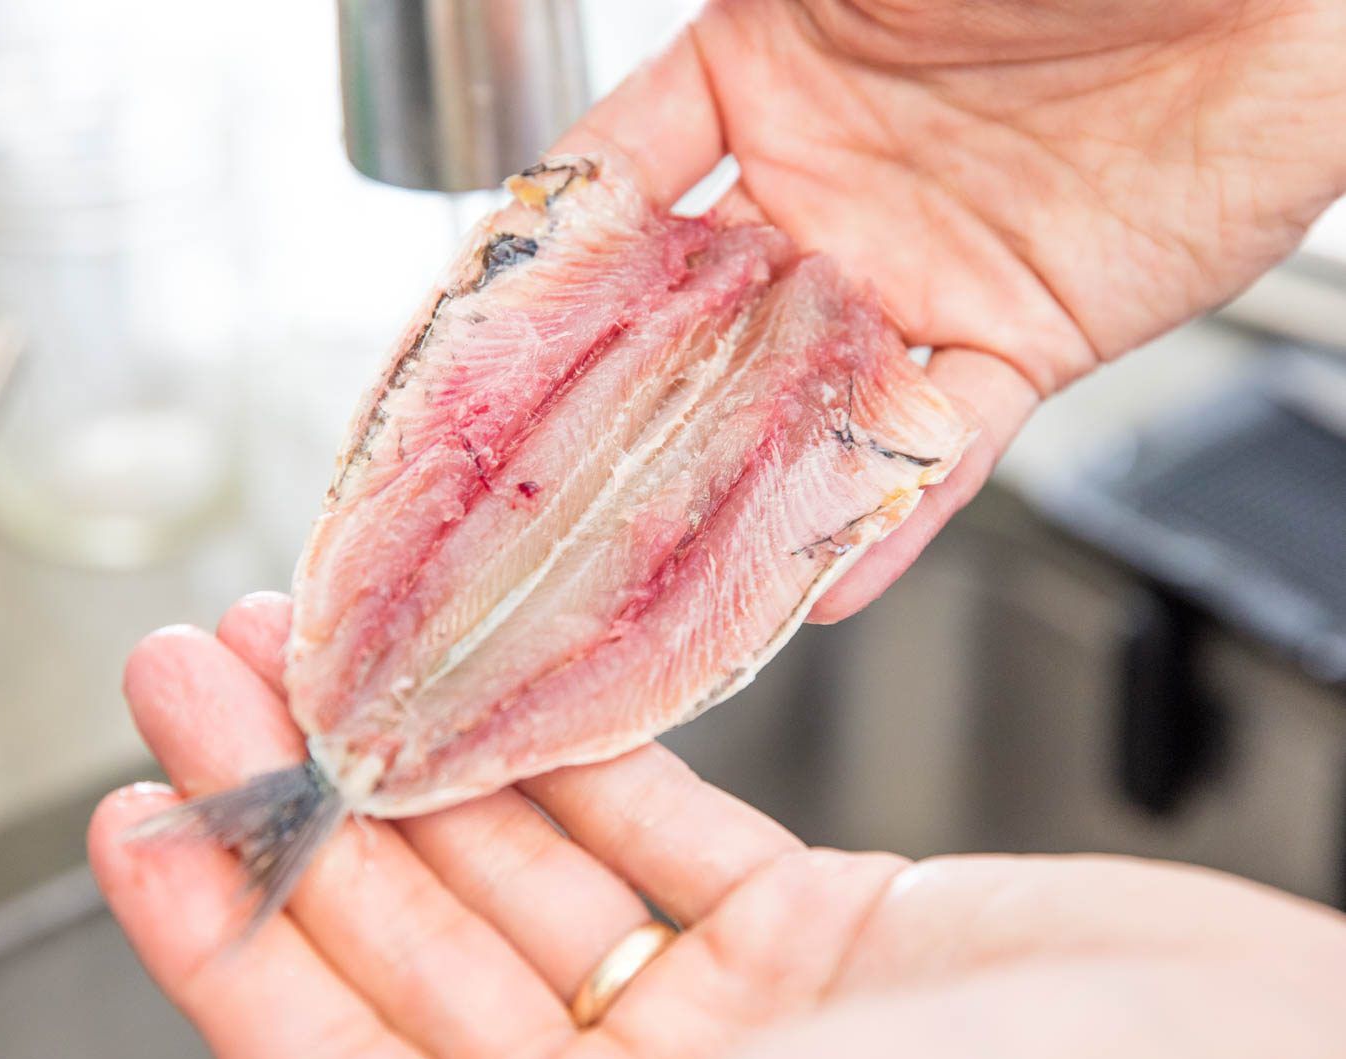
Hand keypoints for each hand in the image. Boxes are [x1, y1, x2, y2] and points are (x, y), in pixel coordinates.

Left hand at [91, 592, 1345, 1058]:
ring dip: (422, 752)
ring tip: (318, 638)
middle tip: (205, 673)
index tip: (140, 815)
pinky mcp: (813, 936)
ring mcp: (724, 1032)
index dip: (227, 940)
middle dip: (300, 802)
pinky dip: (583, 747)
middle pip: (413, 948)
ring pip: (523, 868)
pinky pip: (661, 828)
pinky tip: (501, 674)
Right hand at [557, 0, 1345, 620]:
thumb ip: (747, 12)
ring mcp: (912, 272)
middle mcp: (825, 187)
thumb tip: (609, 106)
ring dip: (728, 484)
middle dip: (614, 402)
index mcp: (768, 68)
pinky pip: (932, 447)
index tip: (470, 331)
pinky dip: (880, 513)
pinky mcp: (1013, 342)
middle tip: (538, 485)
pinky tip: (820, 575)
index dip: (542, 254)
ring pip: (794, 400)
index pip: (617, 179)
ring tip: (651, 568)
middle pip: (689, 315)